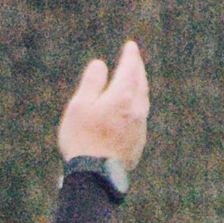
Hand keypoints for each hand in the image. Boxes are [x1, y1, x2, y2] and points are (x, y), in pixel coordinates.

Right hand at [56, 40, 149, 169]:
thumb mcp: (80, 105)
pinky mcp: (137, 144)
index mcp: (122, 97)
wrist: (95, 176)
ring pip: (143, 101)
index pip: (130, 69)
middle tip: (135, 60)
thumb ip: (92, 82)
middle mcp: (136, 110)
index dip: (131, 56)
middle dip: (138, 69)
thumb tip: (100, 65)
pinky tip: (132, 112)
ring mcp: (139, 128)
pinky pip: (140, 118)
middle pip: (141, 84)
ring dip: (140, 88)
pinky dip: (137, 107)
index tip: (131, 46)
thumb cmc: (82, 138)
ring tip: (136, 83)